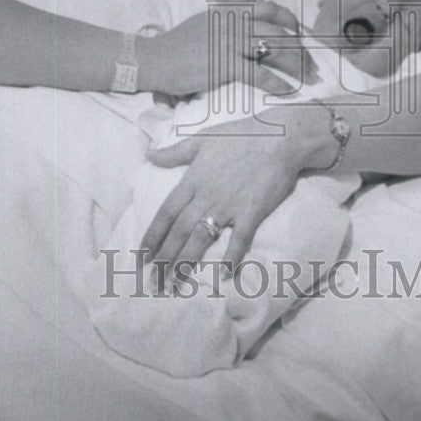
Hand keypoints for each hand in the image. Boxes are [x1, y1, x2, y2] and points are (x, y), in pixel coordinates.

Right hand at [139, 0, 317, 96]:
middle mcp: (233, 22)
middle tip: (312, 65)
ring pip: (275, 50)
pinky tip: (287, 91)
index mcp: (228, 10)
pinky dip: (278, 83)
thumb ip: (228, 17)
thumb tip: (253, 10)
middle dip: (301, 49)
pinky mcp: (225, 65)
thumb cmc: (177, 45)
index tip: (301, 33)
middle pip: (279, 30)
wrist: (154, 59)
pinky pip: (260, 74)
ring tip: (307, 79)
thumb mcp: (204, 21)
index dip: (290, 19)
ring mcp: (229, 42)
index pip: (269, 8)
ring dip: (296, 65)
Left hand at [140, 120, 303, 272]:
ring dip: (186, 263)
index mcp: (193, 179)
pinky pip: (239, 239)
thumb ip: (175, 152)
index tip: (141, 256)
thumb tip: (150, 155)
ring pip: (201, 239)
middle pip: (179, 232)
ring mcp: (228, 205)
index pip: (165, 213)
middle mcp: (206, 195)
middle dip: (164, 258)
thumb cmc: (240, 135)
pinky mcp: (252, 211)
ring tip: (175, 285)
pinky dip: (231, 257)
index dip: (152, 236)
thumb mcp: (202, 138)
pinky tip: (223, 276)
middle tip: (154, 282)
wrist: (279, 137)